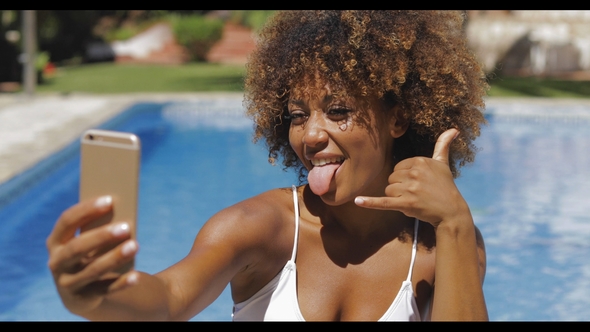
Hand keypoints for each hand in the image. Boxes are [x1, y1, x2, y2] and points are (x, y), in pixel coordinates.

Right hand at [46, 196, 138, 314]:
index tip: (110, 200)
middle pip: (78, 247)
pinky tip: (136, 276)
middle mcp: (57, 262)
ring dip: (115, 257)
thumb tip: (124, 215)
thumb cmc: (89, 253)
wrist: (81, 291)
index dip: (87, 210)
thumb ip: (98, 228)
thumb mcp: (88, 240)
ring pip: (93, 270)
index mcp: (56, 241)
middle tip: (126, 227)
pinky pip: (105, 290)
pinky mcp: (84, 298)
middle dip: (102, 236)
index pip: (67, 221)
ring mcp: (68, 283)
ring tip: (135, 245)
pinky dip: (121, 283)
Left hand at [355, 129, 469, 226]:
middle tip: (416, 193)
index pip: (398, 167)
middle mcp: (414, 173)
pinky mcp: (405, 204)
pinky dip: (370, 202)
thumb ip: (443, 145)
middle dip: (400, 187)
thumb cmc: (445, 187)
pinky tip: (358, 201)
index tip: (418, 182)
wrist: (451, 211)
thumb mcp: (443, 164)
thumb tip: (454, 129)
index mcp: (419, 161)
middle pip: (392, 178)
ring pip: (388, 190)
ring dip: (397, 197)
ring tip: (413, 200)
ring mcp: (410, 189)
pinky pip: (383, 202)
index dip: (405, 177)